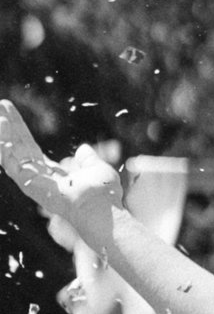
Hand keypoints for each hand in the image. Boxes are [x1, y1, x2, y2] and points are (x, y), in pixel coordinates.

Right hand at [0, 104, 120, 255]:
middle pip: (17, 147)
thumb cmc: (103, 195)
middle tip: (1, 104)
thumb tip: (83, 149)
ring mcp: (32, 182)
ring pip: (11, 152)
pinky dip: (4, 145)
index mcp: (52, 175)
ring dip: (4, 132)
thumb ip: (87, 161)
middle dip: (8, 127)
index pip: (30, 148)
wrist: (102, 209)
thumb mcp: (96, 169)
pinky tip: (1, 126)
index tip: (10, 113)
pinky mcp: (28, 184)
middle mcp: (39, 179)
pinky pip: (10, 161)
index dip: (20, 131)